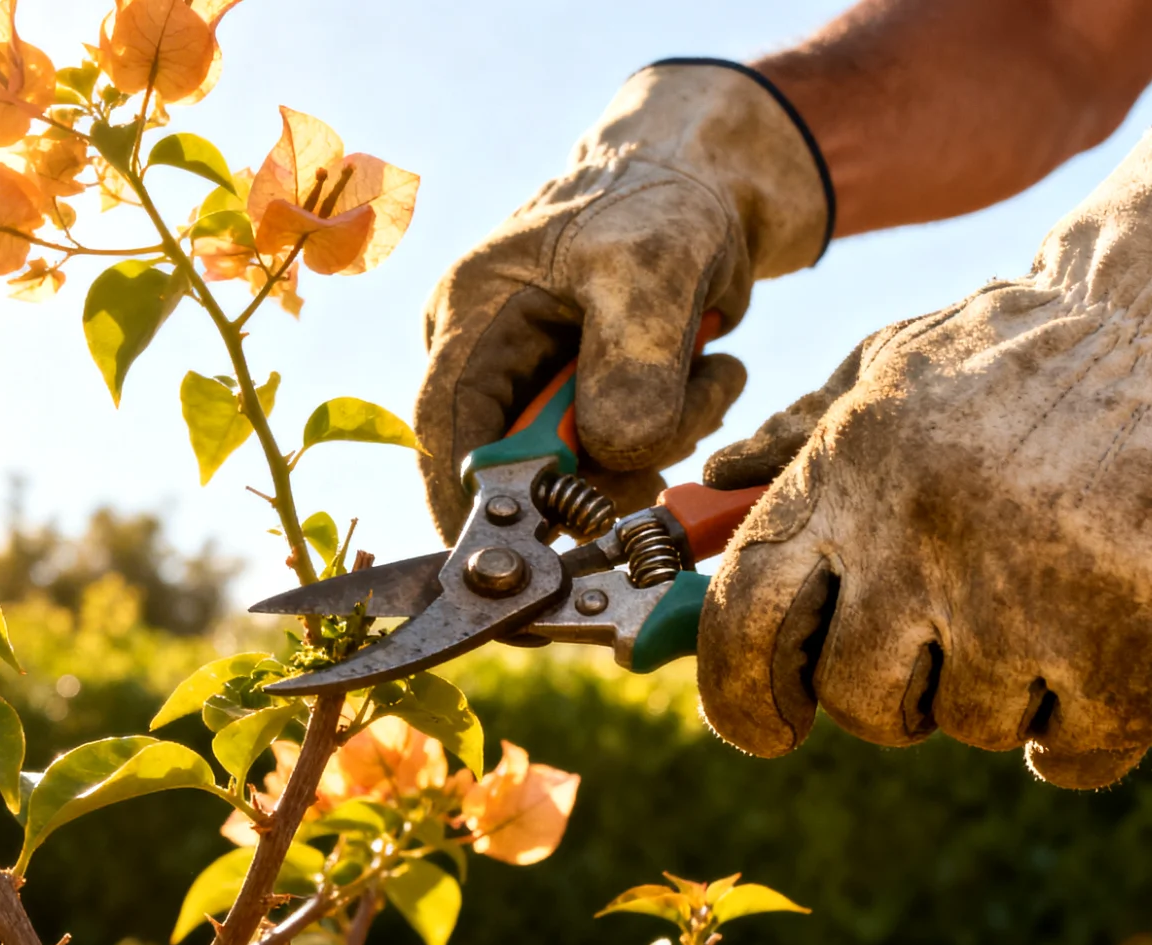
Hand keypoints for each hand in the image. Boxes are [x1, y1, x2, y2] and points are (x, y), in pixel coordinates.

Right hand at [414, 60, 830, 541]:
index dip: (470, 505)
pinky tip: (706, 378)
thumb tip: (615, 452)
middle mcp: (493, 359)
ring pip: (585, 471)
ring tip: (706, 376)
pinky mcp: (591, 404)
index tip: (527, 553)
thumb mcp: (653, 266)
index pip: (444, 433)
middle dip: (601, 470)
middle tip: (671, 436)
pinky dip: (673, 434)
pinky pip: (624, 456)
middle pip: (519, 468)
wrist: (707, 185)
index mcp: (472, 316)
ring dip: (656, 445)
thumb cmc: (663, 202)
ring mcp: (541, 386)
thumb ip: (635, 361)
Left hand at [696, 116, 1151, 787]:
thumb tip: (714, 484)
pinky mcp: (1122, 641)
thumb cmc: (1025, 346)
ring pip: (968, 724)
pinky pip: (1072, 750)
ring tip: (1045, 607)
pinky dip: (1081, 736)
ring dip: (1002, 692)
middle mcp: (912, 541)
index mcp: (842, 476)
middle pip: (855, 697)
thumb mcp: (891, 364)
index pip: (742, 624)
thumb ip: (799, 435)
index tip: (769, 724)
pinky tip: (1099, 675)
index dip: (741, 696)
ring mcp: (1015, 597)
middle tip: (940, 649)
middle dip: (892, 696)